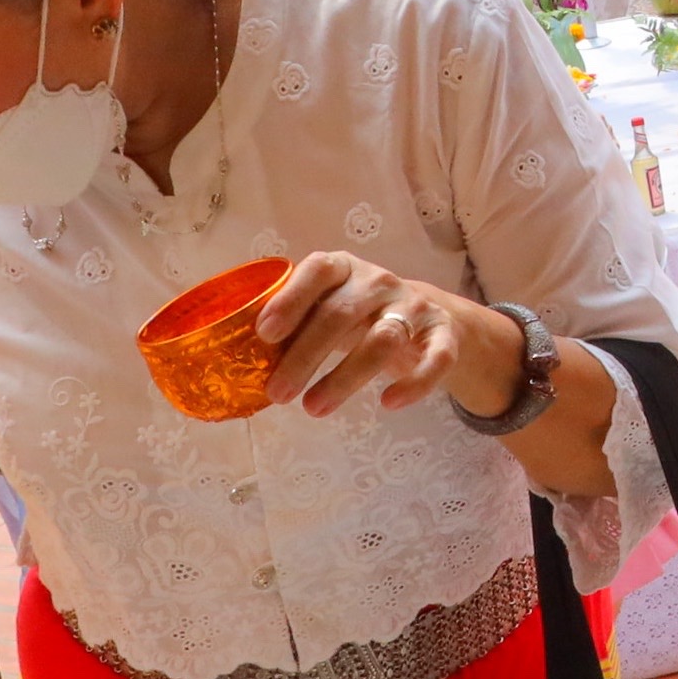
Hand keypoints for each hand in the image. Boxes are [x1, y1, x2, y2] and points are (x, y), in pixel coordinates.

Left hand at [251, 253, 515, 419]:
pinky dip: (415, 383)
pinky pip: (436, 359)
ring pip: (384, 339)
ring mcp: (415, 309)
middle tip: (277, 394)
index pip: (318, 271)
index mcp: (344, 269)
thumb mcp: (326, 307)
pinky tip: (389, 403)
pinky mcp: (444, 337)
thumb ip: (293, 321)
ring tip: (313, 409)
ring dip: (346, 377)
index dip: (291, 299)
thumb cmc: (358, 316)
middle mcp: (380, 282)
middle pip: (343, 314)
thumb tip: (234, 355)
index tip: (264, 334)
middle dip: (306, 355)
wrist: (431, 319)